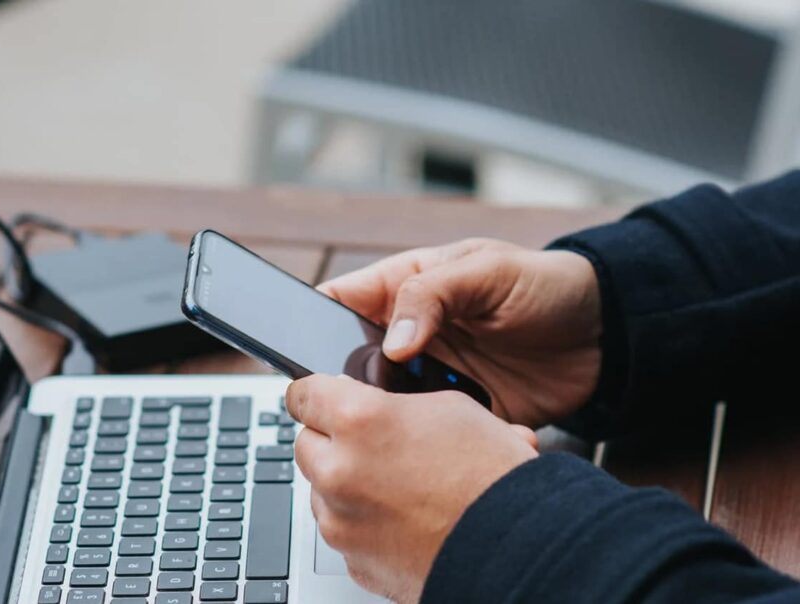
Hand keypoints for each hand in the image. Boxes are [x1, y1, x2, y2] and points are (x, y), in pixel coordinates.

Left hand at [287, 375, 537, 602]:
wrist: (519, 548)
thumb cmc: (492, 478)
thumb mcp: (447, 408)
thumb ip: (388, 404)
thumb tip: (361, 403)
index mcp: (358, 421)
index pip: (303, 394)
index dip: (315, 393)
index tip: (319, 397)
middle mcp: (339, 471)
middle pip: (306, 443)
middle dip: (332, 440)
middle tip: (372, 443)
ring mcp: (342, 521)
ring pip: (322, 490)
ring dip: (346, 483)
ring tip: (400, 485)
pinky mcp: (353, 560)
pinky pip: (344, 530)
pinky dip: (363, 522)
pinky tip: (404, 518)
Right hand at [320, 238, 600, 426]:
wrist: (605, 336)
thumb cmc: (544, 284)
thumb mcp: (486, 271)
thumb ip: (431, 294)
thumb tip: (391, 343)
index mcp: (404, 290)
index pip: (338, 303)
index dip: (310, 325)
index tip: (300, 354)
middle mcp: (409, 337)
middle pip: (351, 366)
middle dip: (348, 387)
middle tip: (365, 401)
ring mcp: (431, 378)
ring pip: (384, 407)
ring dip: (390, 420)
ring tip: (412, 423)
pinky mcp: (458, 415)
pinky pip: (429, 435)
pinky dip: (433, 444)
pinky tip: (449, 442)